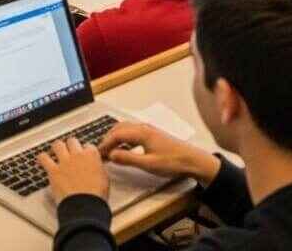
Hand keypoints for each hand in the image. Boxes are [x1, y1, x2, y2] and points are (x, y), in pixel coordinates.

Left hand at [37, 138, 107, 202]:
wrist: (85, 206)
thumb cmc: (96, 196)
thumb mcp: (104, 178)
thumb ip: (98, 167)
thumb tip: (95, 167)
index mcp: (92, 155)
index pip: (88, 145)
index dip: (85, 151)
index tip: (84, 155)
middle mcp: (77, 155)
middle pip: (72, 141)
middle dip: (71, 146)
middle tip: (70, 152)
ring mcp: (64, 162)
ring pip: (58, 144)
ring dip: (57, 148)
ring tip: (56, 152)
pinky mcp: (53, 170)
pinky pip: (43, 158)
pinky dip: (42, 158)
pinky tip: (42, 159)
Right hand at [97, 122, 220, 183]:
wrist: (193, 160)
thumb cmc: (173, 162)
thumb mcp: (148, 164)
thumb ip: (128, 159)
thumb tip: (111, 155)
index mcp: (142, 132)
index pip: (116, 134)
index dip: (105, 143)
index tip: (98, 153)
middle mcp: (144, 127)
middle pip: (119, 128)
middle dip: (107, 139)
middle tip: (101, 151)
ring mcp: (149, 130)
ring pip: (126, 129)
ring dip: (115, 138)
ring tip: (110, 150)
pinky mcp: (153, 135)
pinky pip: (133, 132)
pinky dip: (124, 139)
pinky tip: (124, 148)